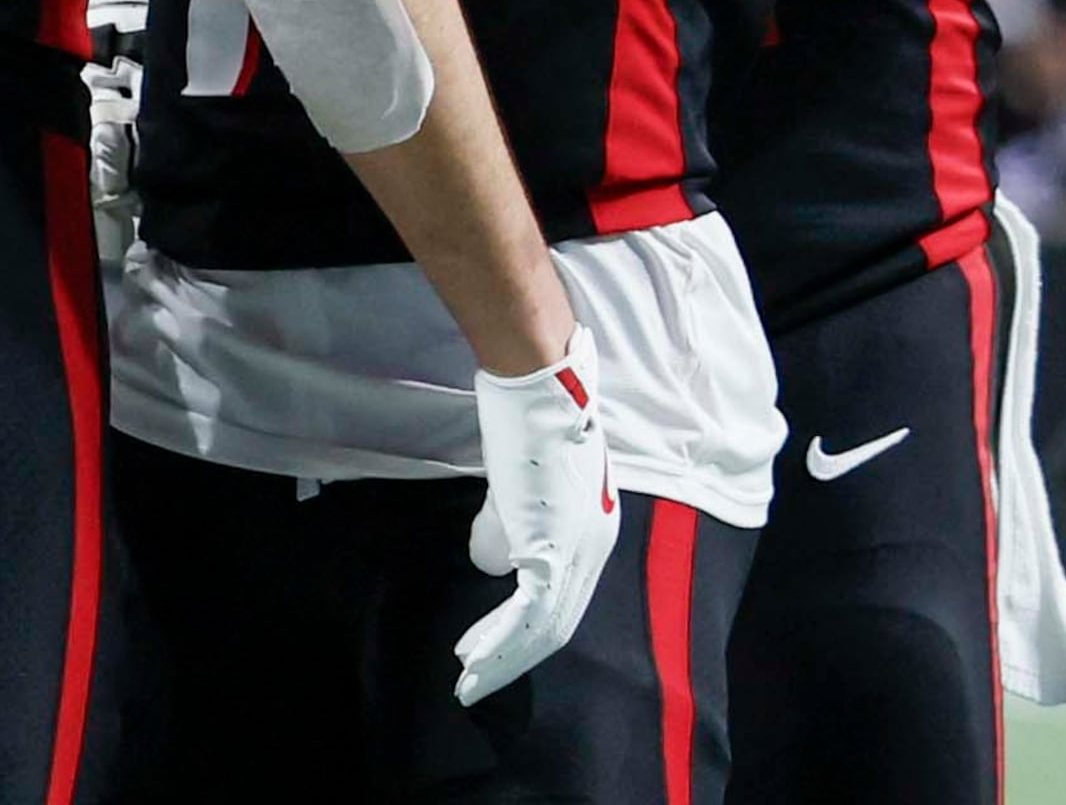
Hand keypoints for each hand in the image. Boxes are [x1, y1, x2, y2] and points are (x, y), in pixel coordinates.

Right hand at [455, 324, 620, 706]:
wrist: (539, 384)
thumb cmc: (527, 418)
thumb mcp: (521, 482)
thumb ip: (510, 524)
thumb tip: (492, 560)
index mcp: (595, 530)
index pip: (566, 599)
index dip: (528, 631)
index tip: (491, 649)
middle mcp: (596, 546)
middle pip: (559, 623)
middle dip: (515, 659)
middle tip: (477, 682)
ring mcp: (578, 548)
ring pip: (543, 627)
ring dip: (502, 658)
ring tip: (469, 679)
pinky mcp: (552, 544)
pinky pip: (527, 612)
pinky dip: (498, 640)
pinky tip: (472, 654)